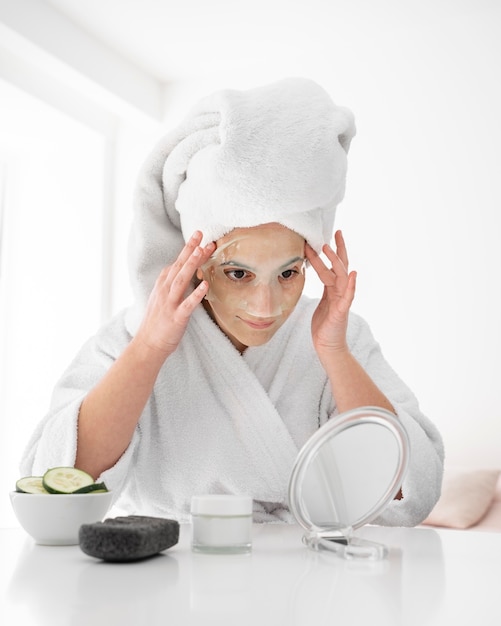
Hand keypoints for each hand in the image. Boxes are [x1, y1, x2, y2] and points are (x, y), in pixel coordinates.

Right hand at [136, 231, 215, 356]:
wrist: (147, 345)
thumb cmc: (157, 323)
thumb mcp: (162, 299)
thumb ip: (171, 285)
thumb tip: (181, 272)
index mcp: (162, 286)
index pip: (176, 263)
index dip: (187, 250)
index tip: (198, 237)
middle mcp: (164, 291)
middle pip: (178, 266)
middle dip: (190, 249)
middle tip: (201, 234)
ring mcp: (169, 304)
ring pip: (181, 280)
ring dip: (192, 264)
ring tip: (202, 251)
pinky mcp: (176, 318)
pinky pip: (187, 304)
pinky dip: (196, 294)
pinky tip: (205, 285)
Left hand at [305, 230, 356, 356]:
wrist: (327, 346)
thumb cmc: (324, 325)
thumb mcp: (322, 302)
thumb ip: (326, 288)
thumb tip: (320, 273)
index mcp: (333, 289)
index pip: (333, 266)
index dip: (331, 251)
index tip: (327, 236)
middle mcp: (340, 292)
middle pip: (341, 266)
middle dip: (338, 249)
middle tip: (336, 232)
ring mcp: (342, 301)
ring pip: (341, 277)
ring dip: (337, 262)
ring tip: (330, 248)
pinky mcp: (341, 312)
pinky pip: (347, 297)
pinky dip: (351, 285)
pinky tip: (353, 274)